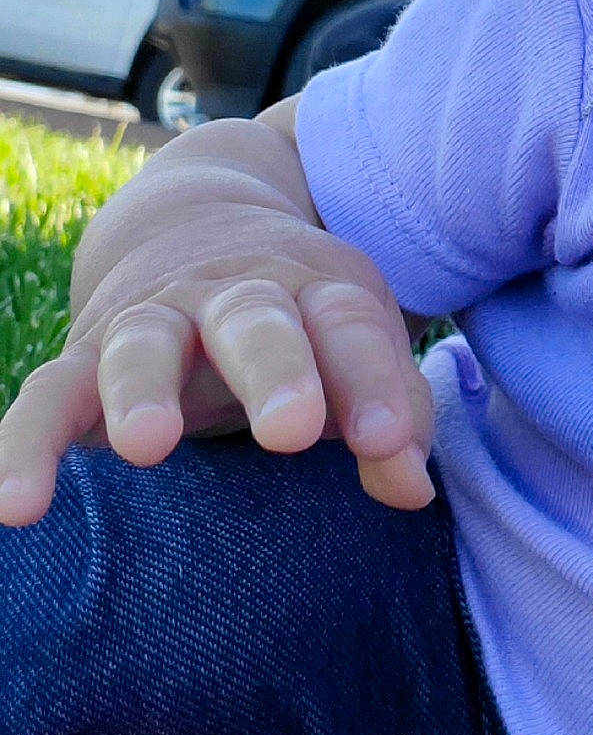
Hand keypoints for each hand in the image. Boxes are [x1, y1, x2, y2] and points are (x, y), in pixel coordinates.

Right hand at [0, 204, 434, 526]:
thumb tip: (411, 488)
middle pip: (255, 320)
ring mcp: (153, 321)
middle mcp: (233, 295)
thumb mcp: (354, 348)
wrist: (194, 228)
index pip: (349, 326)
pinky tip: (13, 506)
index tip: (389, 444)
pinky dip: (23, 446)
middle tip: (292, 430)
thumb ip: (391, 415)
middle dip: (275, 370)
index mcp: (314, 288)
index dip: (375, 382)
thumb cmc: (300, 320)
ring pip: (144, 344)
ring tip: (147, 445)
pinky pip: (45, 398)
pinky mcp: (82, 360)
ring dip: (144, 391)